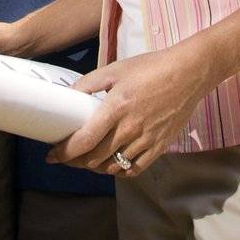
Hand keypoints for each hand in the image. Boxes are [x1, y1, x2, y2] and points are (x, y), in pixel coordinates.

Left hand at [48, 38, 211, 177]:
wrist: (187, 73)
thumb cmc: (150, 68)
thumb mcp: (116, 69)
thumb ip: (90, 83)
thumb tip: (69, 96)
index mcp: (116, 107)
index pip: (85, 140)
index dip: (65, 152)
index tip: (52, 155)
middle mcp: (130, 129)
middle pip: (95, 158)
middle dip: (75, 161)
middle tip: (65, 157)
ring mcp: (146, 141)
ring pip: (113, 167)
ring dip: (94, 167)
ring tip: (85, 160)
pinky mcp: (159, 148)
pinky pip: (134, 170)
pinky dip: (118, 171)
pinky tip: (111, 164)